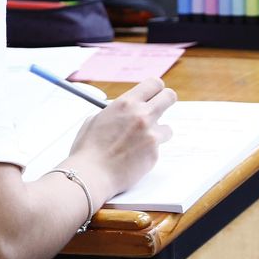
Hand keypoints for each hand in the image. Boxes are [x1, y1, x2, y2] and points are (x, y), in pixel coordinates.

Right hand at [65, 78, 175, 197]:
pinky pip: (158, 148)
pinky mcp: (154, 153)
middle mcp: (141, 115)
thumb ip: (115, 112)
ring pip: (167, 128)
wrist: (91, 174)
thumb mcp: (96, 119)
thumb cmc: (88, 149)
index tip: (153, 95)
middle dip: (166, 102)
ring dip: (157, 132)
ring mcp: (150, 134)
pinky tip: (132, 157)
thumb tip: (124, 112)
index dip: (155, 89)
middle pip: (169, 97)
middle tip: (159, 109)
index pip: (154, 84)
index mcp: (125, 103)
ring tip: (139, 142)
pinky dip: (149, 151)